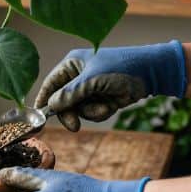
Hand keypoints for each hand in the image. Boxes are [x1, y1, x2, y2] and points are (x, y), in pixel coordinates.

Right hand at [34, 41, 186, 130]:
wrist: (152, 72)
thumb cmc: (120, 67)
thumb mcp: (92, 80)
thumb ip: (70, 93)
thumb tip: (51, 105)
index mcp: (72, 65)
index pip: (51, 84)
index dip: (44, 100)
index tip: (39, 117)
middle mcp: (78, 76)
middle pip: (62, 101)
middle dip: (70, 113)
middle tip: (74, 126)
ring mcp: (90, 88)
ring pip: (78, 109)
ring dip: (90, 112)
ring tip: (104, 105)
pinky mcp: (102, 98)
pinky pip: (92, 112)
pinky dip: (100, 112)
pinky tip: (111, 105)